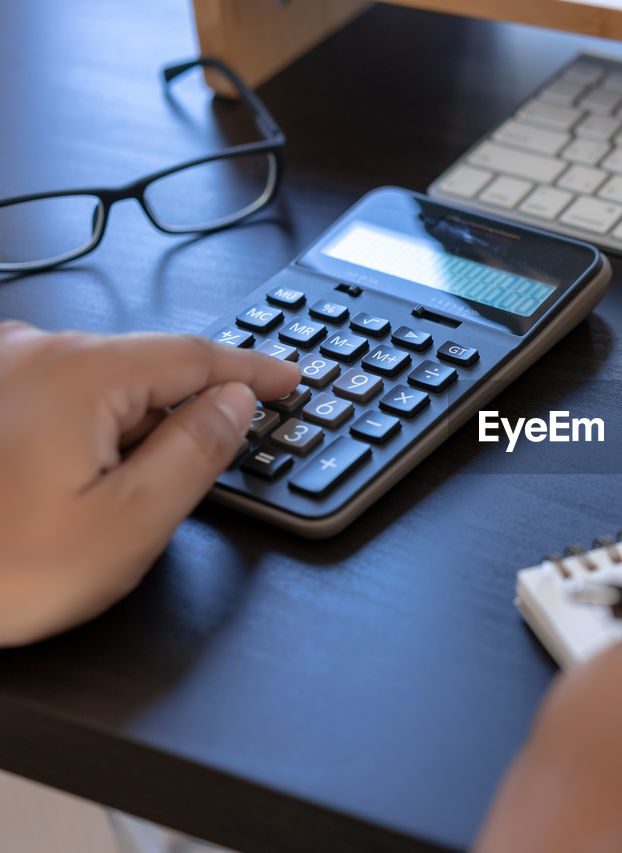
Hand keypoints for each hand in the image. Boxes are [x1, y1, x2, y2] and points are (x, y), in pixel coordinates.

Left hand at [0, 321, 299, 646]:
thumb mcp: (128, 525)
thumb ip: (196, 453)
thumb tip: (234, 404)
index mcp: (77, 377)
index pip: (195, 356)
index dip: (255, 369)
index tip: (290, 380)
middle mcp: (30, 356)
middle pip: (146, 367)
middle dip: (191, 406)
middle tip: (219, 456)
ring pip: (100, 383)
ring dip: (135, 422)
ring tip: (125, 493)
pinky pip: (58, 395)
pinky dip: (91, 425)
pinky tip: (79, 478)